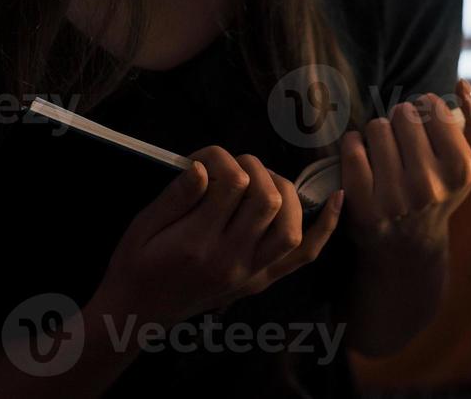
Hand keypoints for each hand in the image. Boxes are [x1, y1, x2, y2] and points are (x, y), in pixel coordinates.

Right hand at [92, 145, 343, 327]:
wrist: (136, 314)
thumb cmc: (134, 265)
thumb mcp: (141, 226)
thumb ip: (175, 196)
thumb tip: (203, 166)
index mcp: (196, 243)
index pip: (230, 184)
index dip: (221, 158)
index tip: (206, 157)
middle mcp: (229, 261)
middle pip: (266, 201)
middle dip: (254, 169)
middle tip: (234, 166)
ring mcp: (249, 275)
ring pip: (290, 228)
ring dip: (284, 192)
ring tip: (263, 180)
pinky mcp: (259, 283)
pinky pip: (302, 257)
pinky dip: (324, 228)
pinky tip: (336, 200)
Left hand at [339, 78, 470, 257]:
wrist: (408, 244)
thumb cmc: (441, 190)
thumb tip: (463, 85)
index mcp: (461, 170)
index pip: (432, 106)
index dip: (425, 109)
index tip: (425, 127)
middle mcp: (429, 185)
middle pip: (403, 113)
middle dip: (401, 120)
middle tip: (404, 141)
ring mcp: (394, 197)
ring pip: (376, 127)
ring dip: (378, 133)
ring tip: (386, 152)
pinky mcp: (363, 204)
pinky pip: (352, 145)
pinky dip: (354, 143)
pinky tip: (364, 157)